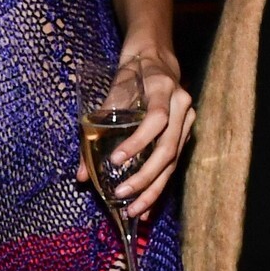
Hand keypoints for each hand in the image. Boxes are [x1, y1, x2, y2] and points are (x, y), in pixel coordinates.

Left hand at [75, 47, 194, 219]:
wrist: (156, 59)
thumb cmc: (132, 74)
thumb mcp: (113, 92)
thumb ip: (96, 127)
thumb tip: (81, 174)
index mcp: (163, 89)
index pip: (155, 119)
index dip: (138, 142)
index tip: (115, 160)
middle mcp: (181, 106)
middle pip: (167, 148)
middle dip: (145, 176)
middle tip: (122, 195)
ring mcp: (187, 121)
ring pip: (173, 161)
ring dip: (153, 188)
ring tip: (134, 211)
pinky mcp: (186, 134)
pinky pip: (174, 165)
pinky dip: (158, 186)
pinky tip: (146, 206)